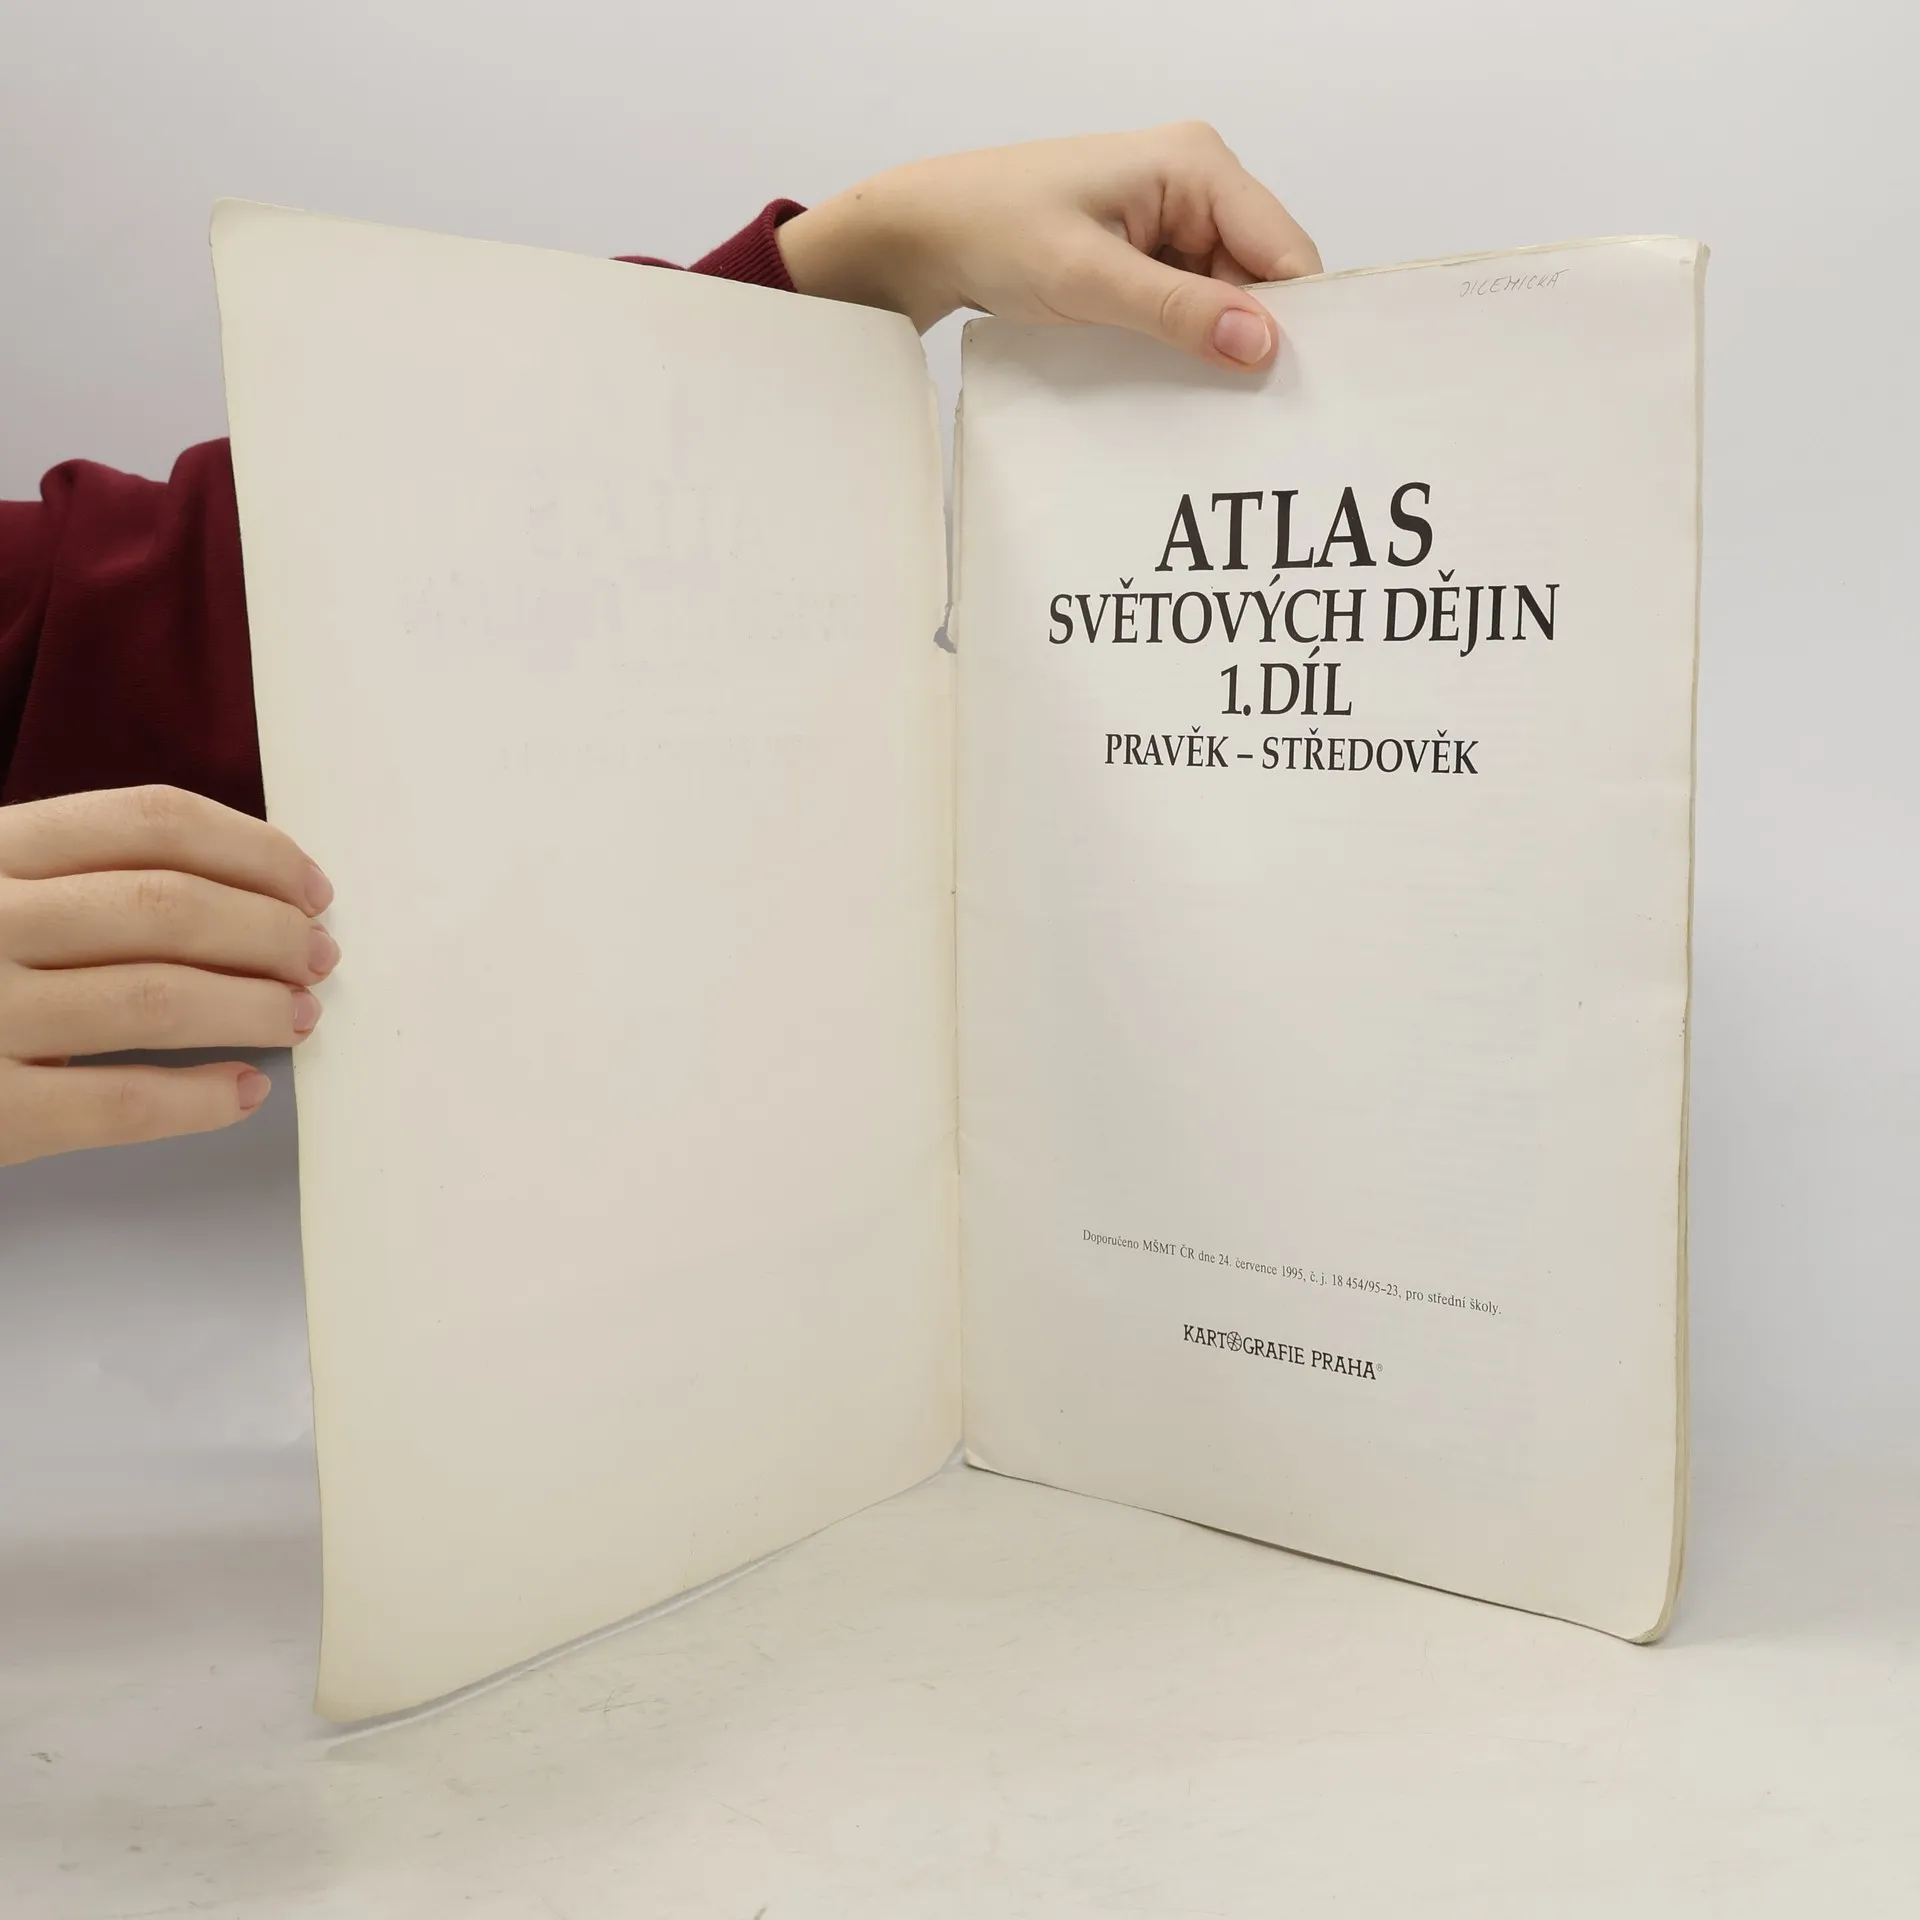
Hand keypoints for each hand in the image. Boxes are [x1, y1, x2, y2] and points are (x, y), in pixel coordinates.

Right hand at [0, 785, 336, 1167]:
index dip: (255, 851)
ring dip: (254, 1005)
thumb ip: (71, 873)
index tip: (311, 887)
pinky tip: (242, 1091)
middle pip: (170, 907)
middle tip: (319, 957)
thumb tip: (238, 887)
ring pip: (158, 996)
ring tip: (297, 1015)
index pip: (151, 822)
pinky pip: (120, 1106)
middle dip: (271, 931)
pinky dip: (200, 1099)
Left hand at [776, 123, 1322, 371]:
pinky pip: (1192, 302)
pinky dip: (1186, 339)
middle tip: (1245, 411)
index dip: (1294, 319)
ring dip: (1215, 344)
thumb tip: (1262, 343)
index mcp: (1196, 164)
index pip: (1284, 249)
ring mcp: (1174, 216)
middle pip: (1263, 275)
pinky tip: (1170, 374)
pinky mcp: (1150, 249)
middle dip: (1254, 336)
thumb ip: (1178, 312)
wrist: (929, 233)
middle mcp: (1197, 181)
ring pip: (1229, 296)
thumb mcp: (1089, 278)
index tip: (1290, 388)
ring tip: (1198, 397)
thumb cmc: (994, 232)